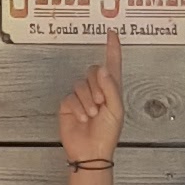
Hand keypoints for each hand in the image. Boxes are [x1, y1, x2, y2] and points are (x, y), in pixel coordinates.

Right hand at [59, 25, 124, 165]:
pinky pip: (70, 97)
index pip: (112, 64)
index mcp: (112, 89)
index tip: (111, 33)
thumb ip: (110, 87)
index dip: (112, 49)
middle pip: (92, 71)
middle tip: (100, 104)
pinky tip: (82, 118)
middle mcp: (96, 90)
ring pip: (80, 85)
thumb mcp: (116, 110)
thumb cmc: (108, 133)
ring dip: (87, 101)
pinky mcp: (68, 105)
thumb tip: (102, 68)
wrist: (91, 151)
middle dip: (96, 87)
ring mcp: (81, 97)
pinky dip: (77, 108)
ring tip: (92, 115)